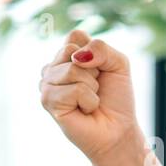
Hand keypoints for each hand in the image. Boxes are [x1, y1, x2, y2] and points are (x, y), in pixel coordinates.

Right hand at [39, 29, 142, 162]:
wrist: (118, 129)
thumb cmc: (116, 98)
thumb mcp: (118, 64)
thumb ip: (101, 48)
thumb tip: (77, 56)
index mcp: (66, 56)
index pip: (75, 36)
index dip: (95, 52)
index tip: (101, 70)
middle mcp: (52, 68)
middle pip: (70, 49)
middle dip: (94, 70)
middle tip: (95, 88)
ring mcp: (47, 85)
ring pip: (72, 70)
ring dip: (91, 87)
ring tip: (90, 100)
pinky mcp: (48, 102)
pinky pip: (74, 90)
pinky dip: (89, 101)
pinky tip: (84, 110)